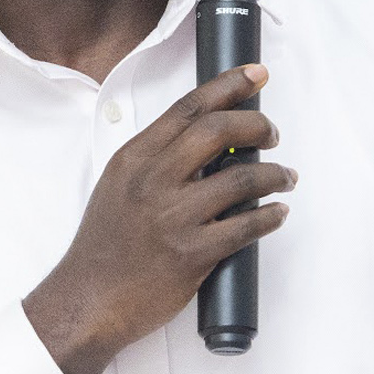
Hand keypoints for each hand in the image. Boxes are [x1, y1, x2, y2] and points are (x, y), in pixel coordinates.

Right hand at [24, 64, 293, 373]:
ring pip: (243, 177)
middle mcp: (152, 181)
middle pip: (219, 130)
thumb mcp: (119, 186)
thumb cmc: (106, 247)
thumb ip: (158, 161)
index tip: (256, 73)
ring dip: (276, 174)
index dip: (228, 85)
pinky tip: (277, 213)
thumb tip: (210, 141)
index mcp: (134, 159)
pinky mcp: (192, 253)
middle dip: (258, 125)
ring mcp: (173, 217)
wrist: (88, 300)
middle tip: (273, 135)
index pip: (188, 108)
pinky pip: (248, 225)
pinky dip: (272, 215)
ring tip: (285, 178)